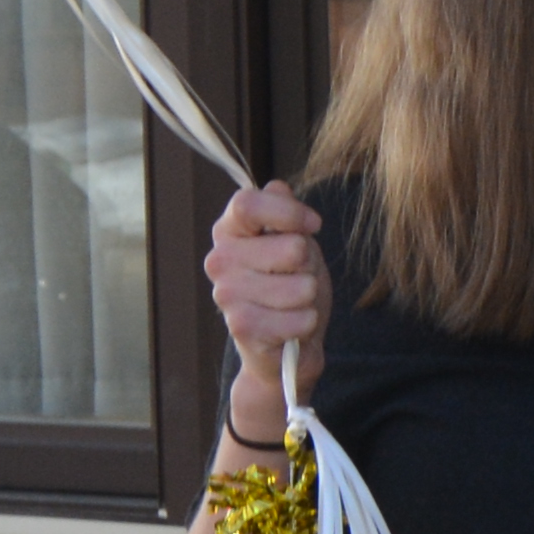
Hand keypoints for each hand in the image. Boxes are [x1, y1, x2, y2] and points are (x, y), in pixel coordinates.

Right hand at [203, 181, 326, 418]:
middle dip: (309, 265)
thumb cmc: (292, 286)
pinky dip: (306, 323)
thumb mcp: (296, 241)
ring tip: (295, 303)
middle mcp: (219, 259)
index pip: (248, 203)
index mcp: (230, 230)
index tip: (313, 225)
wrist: (288, 344)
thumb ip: (285, 212)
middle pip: (289, 247)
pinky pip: (297, 318)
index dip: (290, 213)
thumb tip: (278, 188)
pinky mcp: (240, 327)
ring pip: (298, 287)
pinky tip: (293, 326)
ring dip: (309, 297)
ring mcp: (226, 294)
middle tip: (298, 277)